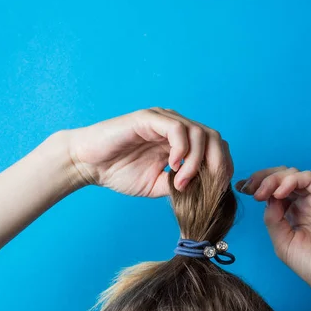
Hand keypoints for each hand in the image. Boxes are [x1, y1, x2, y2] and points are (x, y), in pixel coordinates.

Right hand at [66, 108, 232, 196]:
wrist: (88, 164)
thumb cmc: (119, 172)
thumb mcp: (159, 185)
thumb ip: (182, 185)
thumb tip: (206, 192)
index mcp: (181, 141)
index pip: (215, 147)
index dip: (222, 166)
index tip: (217, 190)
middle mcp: (176, 126)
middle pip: (214, 137)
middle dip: (218, 164)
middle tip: (209, 186)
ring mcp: (163, 120)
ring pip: (199, 133)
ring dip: (197, 161)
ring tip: (182, 182)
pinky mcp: (148, 118)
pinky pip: (177, 130)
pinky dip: (181, 150)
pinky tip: (172, 166)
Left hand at [236, 167, 310, 299]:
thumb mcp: (282, 241)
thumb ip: (272, 218)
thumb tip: (266, 198)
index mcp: (292, 212)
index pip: (272, 190)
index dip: (256, 185)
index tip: (241, 189)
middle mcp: (304, 202)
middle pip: (281, 177)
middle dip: (262, 178)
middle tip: (250, 189)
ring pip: (293, 174)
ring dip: (273, 179)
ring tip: (263, 193)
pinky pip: (309, 177)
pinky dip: (291, 180)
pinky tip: (279, 192)